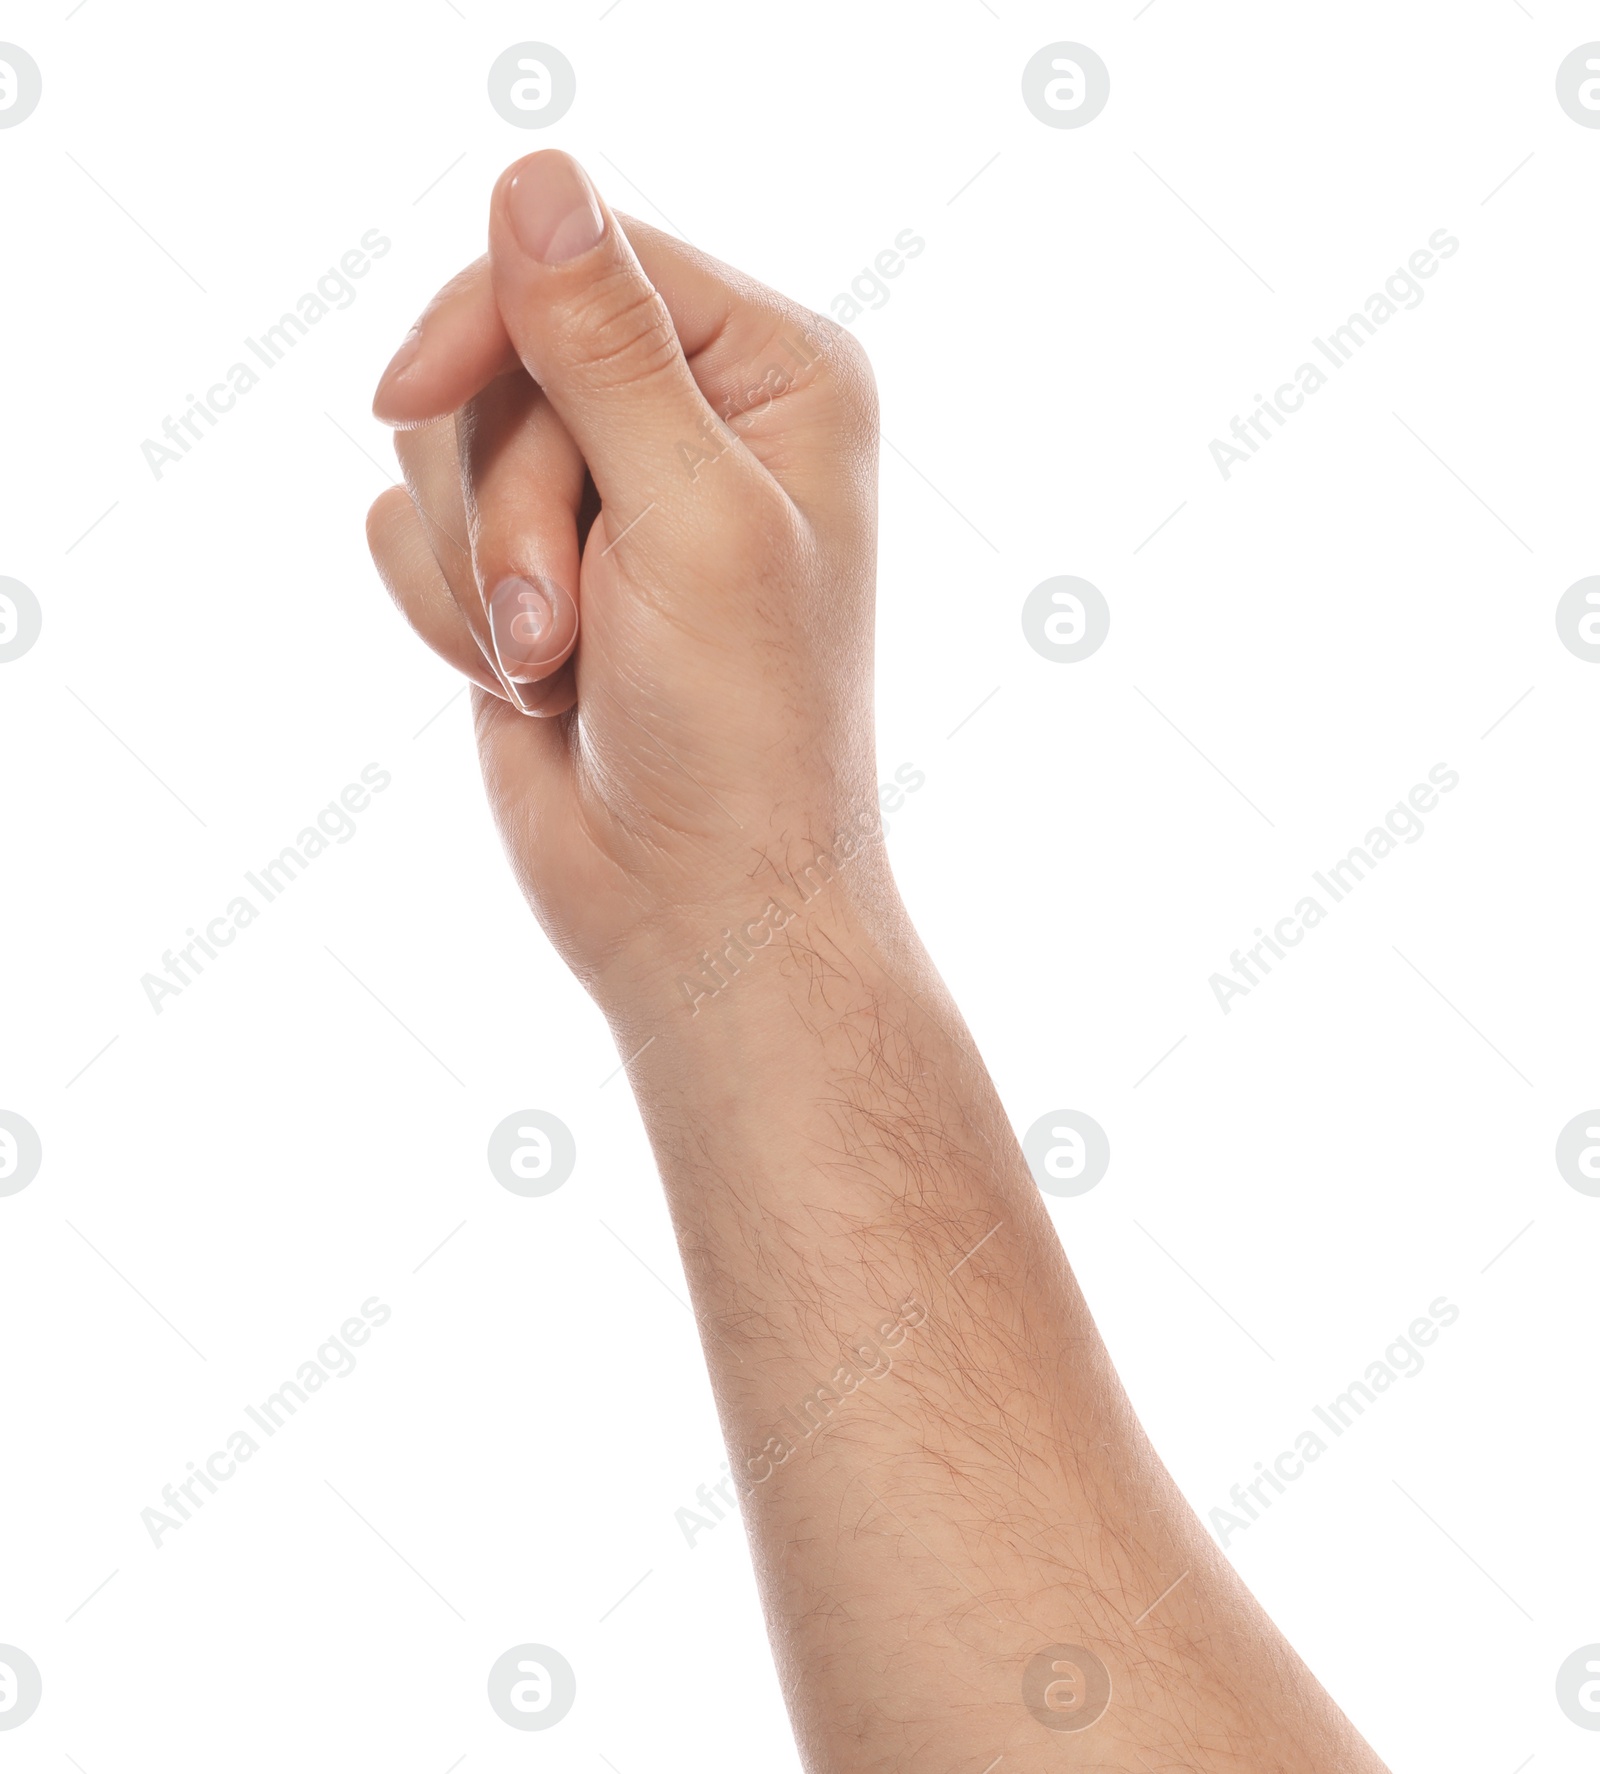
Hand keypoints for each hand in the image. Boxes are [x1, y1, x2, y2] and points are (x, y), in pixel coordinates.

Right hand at [366, 151, 886, 1016]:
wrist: (697, 909)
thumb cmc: (738, 732)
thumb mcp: (691, 522)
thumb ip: (606, 350)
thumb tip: (534, 177)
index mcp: (772, 374)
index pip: (584, 258)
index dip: (484, 317)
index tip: (411, 394)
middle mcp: (690, 420)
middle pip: (498, 352)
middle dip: (503, 501)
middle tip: (560, 623)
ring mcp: (602, 498)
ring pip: (442, 445)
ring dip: (477, 572)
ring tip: (555, 666)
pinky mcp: (527, 567)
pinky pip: (409, 528)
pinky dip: (447, 613)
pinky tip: (528, 685)